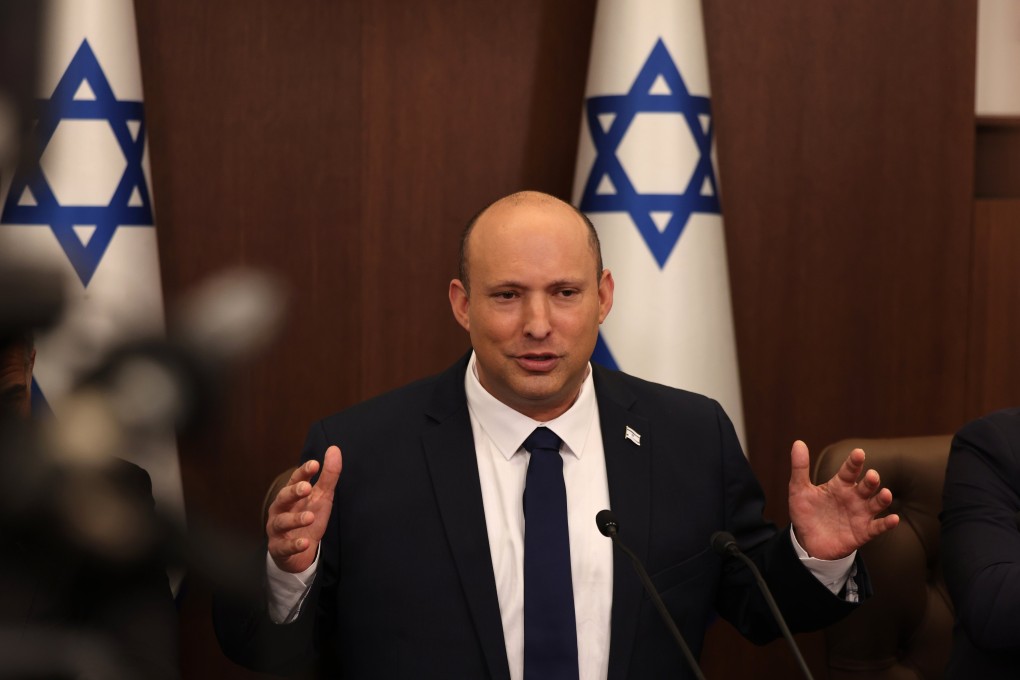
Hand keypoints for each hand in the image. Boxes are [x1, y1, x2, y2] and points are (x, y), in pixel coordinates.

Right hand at [267, 446, 341, 572]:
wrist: (297, 553)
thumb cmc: (308, 518)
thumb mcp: (322, 497)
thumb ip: (328, 475)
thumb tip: (334, 449)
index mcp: (291, 495)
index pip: (295, 480)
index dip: (303, 472)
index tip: (315, 464)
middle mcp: (280, 510)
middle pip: (283, 498)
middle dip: (294, 492)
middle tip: (307, 488)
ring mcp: (277, 529)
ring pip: (282, 522)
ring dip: (295, 519)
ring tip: (310, 517)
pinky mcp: (279, 548)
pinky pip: (285, 547)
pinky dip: (294, 545)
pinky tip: (305, 543)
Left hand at [788, 440, 898, 559]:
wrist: (807, 542)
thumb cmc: (806, 513)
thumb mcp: (799, 490)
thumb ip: (800, 467)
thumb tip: (798, 442)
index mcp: (840, 485)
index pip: (849, 470)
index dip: (854, 462)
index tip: (858, 453)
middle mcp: (854, 497)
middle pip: (866, 486)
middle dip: (871, 480)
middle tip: (872, 475)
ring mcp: (860, 514)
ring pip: (877, 504)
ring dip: (883, 499)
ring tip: (886, 494)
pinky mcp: (864, 532)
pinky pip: (878, 527)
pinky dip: (887, 523)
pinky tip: (894, 519)